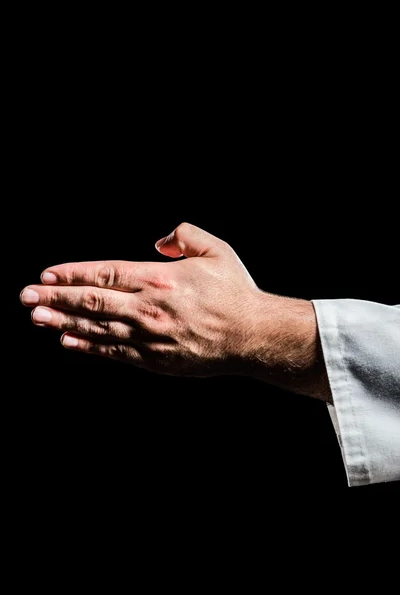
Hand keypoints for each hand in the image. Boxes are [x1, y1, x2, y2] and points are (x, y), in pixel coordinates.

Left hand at [20, 222, 330, 399]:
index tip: (46, 275)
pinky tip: (67, 341)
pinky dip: (88, 346)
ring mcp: (149, 336)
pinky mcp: (154, 360)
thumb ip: (184, 235)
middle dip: (55, 298)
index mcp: (160, 278)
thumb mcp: (216, 250)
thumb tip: (158, 241)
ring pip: (97, 328)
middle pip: (92, 302)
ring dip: (63, 322)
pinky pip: (114, 351)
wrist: (253, 336)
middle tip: (26, 297)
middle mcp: (148, 307)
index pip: (104, 273)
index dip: (72, 274)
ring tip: (37, 318)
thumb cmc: (235, 292)